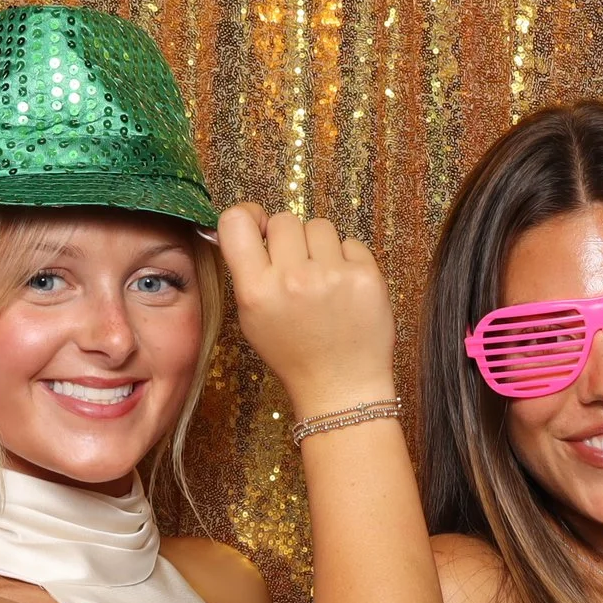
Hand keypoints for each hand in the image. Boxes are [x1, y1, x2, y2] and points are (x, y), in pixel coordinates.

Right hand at [214, 202, 397, 417]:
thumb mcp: (253, 318)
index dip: (248, 216)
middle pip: (284, 219)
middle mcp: (292, 279)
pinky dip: (347, 260)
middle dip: (289, 239)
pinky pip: (351, 243)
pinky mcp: (366, 276)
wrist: (341, 387)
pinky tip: (344, 289)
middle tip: (297, 268)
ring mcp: (332, 276)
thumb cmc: (294, 353)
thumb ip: (248, 271)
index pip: (236, 221)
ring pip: (319, 225)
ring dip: (320, 246)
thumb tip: (252, 222)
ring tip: (323, 280)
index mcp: (256, 291)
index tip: (258, 226)